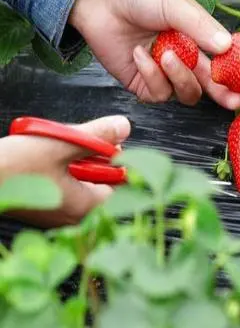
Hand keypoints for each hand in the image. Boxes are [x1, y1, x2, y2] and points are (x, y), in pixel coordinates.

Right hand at [0, 115, 129, 226]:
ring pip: (79, 178)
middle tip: (77, 139)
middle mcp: (73, 215)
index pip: (119, 182)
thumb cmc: (12, 167)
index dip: (116, 159)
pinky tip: (43, 153)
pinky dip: (58, 165)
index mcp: (85, 206)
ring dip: (73, 157)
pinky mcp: (40, 205)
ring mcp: (55, 212)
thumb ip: (97, 136)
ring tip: (56, 143)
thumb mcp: (61, 144)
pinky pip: (61, 182)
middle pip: (99, 179)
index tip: (107, 142)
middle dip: (92, 155)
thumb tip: (124, 126)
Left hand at [69, 0, 239, 109]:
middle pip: (208, 85)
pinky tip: (139, 54)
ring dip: (179, 77)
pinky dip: (151, 76)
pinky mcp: (142, 84)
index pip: (221, 62)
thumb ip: (200, 27)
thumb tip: (227, 46)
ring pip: (185, 93)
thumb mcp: (175, 5)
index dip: (233, 74)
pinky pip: (157, 93)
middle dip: (222, 93)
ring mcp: (163, 73)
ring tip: (165, 55)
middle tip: (231, 100)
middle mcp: (183, 59)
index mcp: (196, 39)